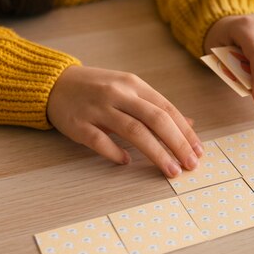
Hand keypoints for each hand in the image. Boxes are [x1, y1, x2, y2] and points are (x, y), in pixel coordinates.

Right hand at [47, 66, 202, 177]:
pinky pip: (100, 141)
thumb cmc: (97, 89)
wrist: (55, 83)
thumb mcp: (129, 90)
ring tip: (171, 170)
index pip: (166, 109)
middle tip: (190, 165)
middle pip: (155, 119)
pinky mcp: (79, 124)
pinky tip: (126, 163)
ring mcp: (98, 108)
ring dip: (156, 153)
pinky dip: (115, 152)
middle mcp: (118, 94)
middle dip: (177, 144)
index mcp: (133, 85)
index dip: (185, 132)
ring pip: (133, 131)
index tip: (198, 151)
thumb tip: (188, 124)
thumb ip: (156, 107)